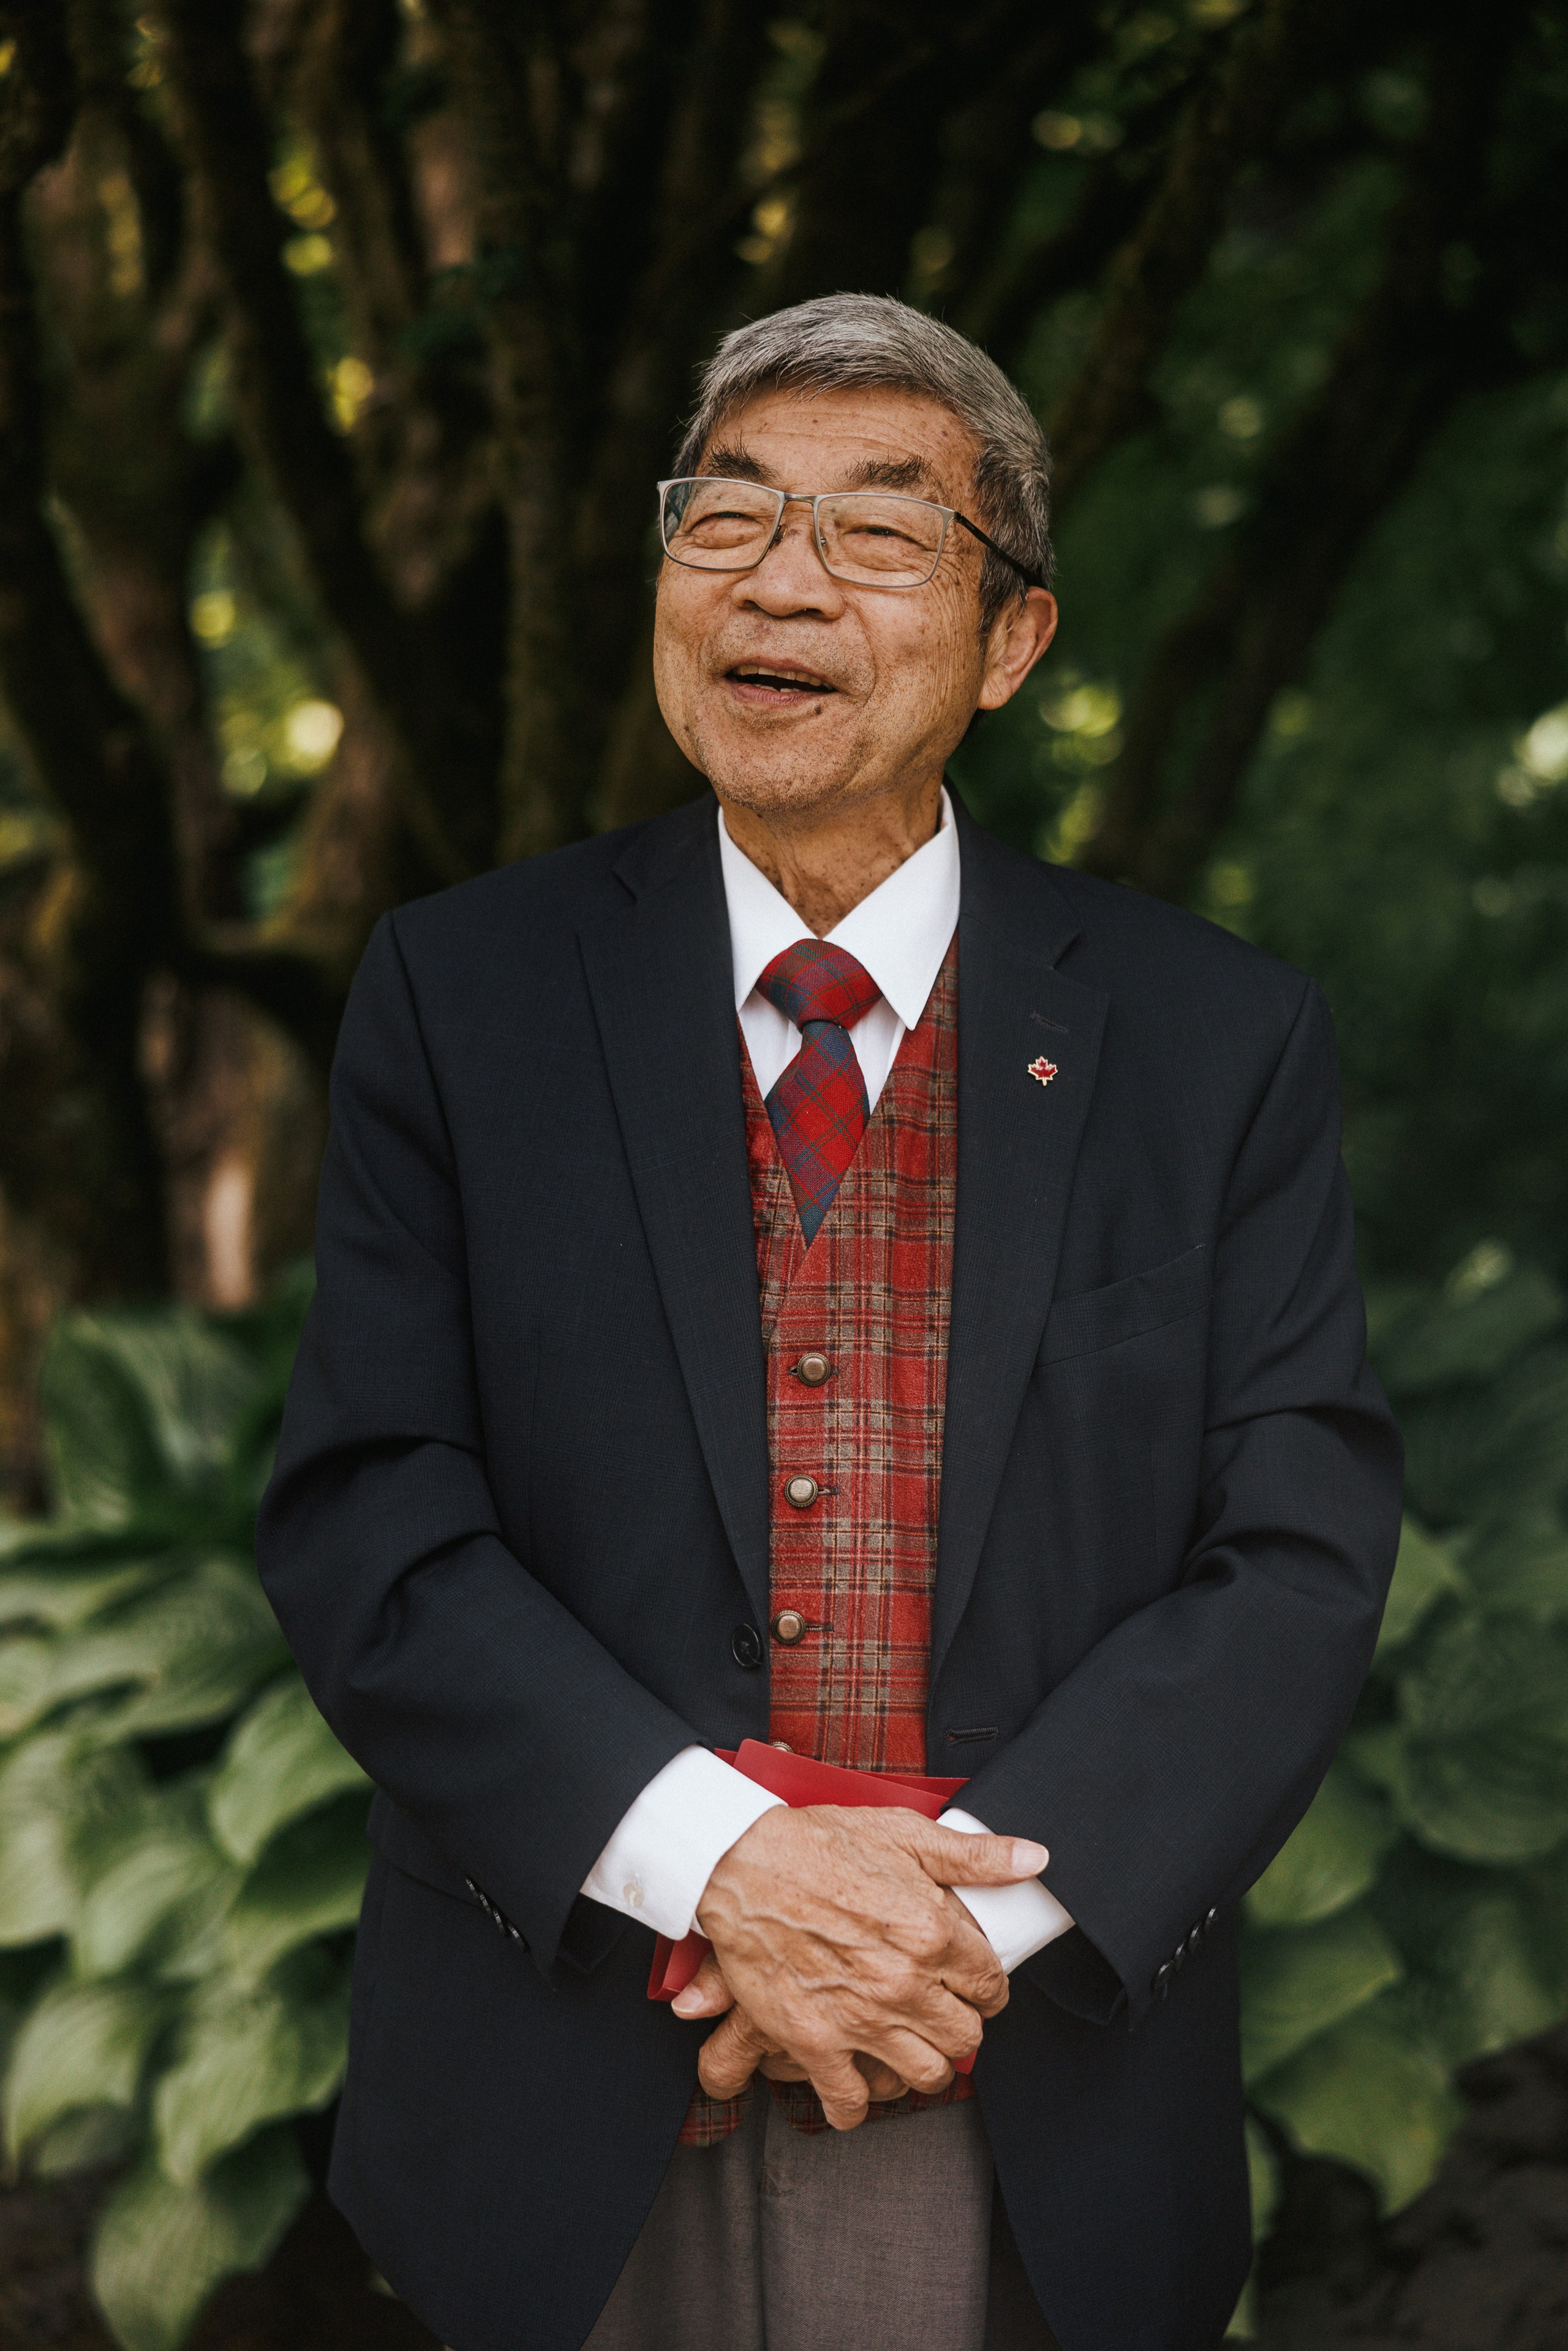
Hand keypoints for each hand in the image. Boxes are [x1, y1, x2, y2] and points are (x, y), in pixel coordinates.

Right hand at [675, 1805, 1047, 2128]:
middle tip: (941, 2014)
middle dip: (960, 2027)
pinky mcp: (813, 2041)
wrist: (740, 1863)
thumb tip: (1035, 1859)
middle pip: (965, 2038)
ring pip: (925, 2075)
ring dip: (924, 2066)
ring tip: (910, 2047)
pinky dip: (858, 2103)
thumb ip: (973, 1855)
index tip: (971, 1986)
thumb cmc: (819, 1843)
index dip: (987, 1987)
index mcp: (931, 1931)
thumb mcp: (903, 1833)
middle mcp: (903, 1982)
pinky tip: (857, 2083)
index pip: (991, 1985)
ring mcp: (859, 2017)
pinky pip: (851, 2101)